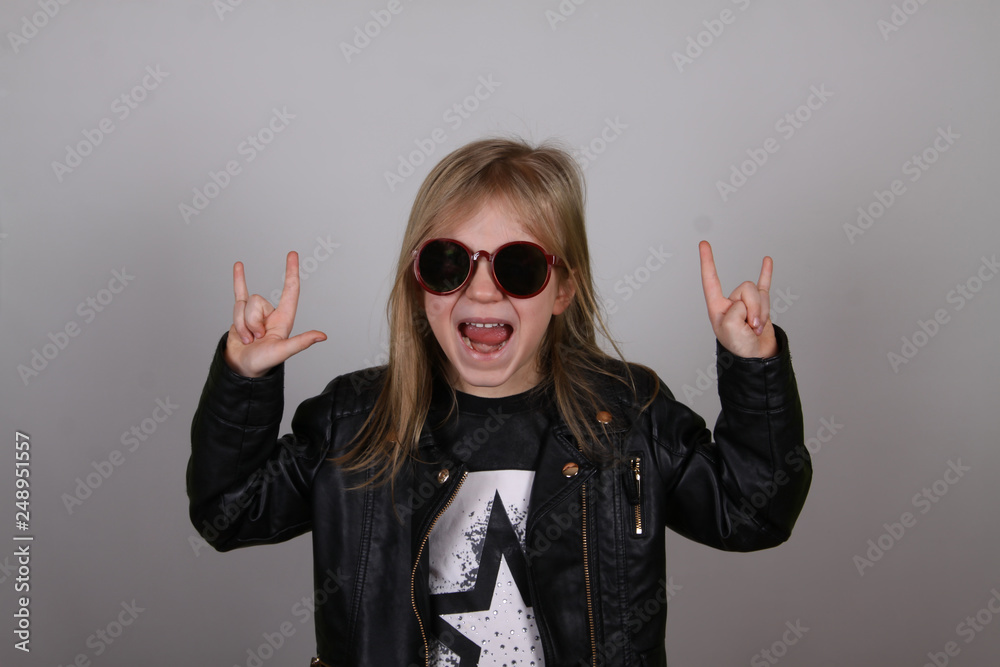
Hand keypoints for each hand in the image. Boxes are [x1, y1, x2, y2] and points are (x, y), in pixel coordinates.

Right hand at [224, 251, 326, 377]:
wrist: (242, 368)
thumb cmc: (263, 362)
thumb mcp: (283, 351)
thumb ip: (300, 342)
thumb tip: (322, 336)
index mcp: (284, 318)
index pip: (290, 289)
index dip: (291, 272)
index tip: (292, 254)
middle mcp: (270, 313)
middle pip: (257, 301)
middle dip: (251, 321)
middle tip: (257, 338)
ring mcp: (255, 313)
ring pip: (243, 304)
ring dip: (241, 324)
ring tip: (248, 339)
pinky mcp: (241, 314)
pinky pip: (239, 293)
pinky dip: (239, 279)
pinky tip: (239, 265)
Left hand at [698, 240, 777, 358]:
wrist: (757, 359)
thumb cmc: (739, 347)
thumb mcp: (729, 328)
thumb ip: (736, 308)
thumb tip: (747, 301)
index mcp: (717, 307)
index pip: (711, 280)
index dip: (707, 262)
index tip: (703, 243)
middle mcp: (731, 302)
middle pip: (746, 288)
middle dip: (753, 306)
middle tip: (750, 326)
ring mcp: (746, 302)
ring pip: (759, 293)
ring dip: (762, 310)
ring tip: (756, 327)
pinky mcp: (761, 304)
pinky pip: (765, 284)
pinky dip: (766, 273)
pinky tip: (767, 260)